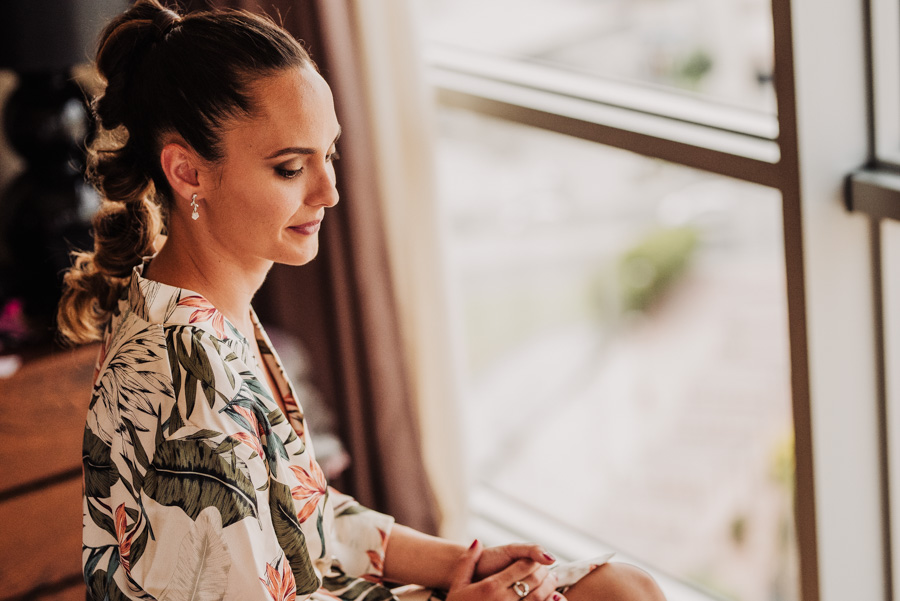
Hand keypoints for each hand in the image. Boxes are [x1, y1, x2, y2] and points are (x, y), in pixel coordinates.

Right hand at [447, 540, 564, 600]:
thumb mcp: (459, 584)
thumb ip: (467, 561)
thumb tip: (477, 541)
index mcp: (491, 586)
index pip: (521, 567)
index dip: (534, 561)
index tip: (537, 560)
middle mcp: (503, 600)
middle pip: (534, 581)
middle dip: (545, 573)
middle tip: (549, 570)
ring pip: (538, 597)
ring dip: (549, 587)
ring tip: (552, 581)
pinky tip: (553, 598)